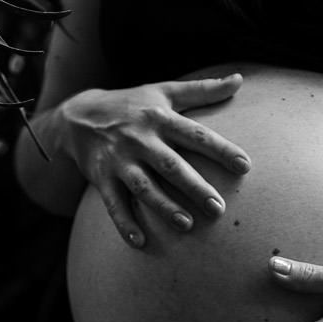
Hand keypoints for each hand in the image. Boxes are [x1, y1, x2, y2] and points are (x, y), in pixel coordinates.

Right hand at [55, 75, 251, 246]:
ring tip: (186, 225)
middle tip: (218, 209)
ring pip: (144, 187)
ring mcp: (119, 160)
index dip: (220, 149)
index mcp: (159, 117)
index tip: (245, 166)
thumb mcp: (163, 91)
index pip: (195, 134)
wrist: (77, 115)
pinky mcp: (101, 178)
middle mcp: (139, 139)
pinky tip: (140, 242)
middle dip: (194, 187)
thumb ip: (202, 90)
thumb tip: (239, 79)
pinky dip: (124, 223)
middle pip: (170, 165)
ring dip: (164, 207)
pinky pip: (113, 204)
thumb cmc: (131, 104)